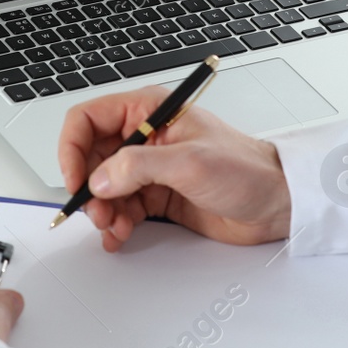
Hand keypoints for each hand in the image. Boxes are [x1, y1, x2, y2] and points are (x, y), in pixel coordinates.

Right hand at [59, 87, 290, 251]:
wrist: (275, 203)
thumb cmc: (246, 169)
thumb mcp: (190, 162)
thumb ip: (139, 167)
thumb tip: (100, 178)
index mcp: (149, 111)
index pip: (89, 119)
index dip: (73, 148)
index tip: (75, 179)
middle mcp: (144, 137)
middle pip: (91, 157)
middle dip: (88, 187)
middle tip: (98, 212)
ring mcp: (150, 168)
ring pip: (104, 187)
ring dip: (102, 210)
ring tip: (115, 227)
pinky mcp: (157, 195)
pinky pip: (121, 208)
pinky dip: (115, 224)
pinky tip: (119, 236)